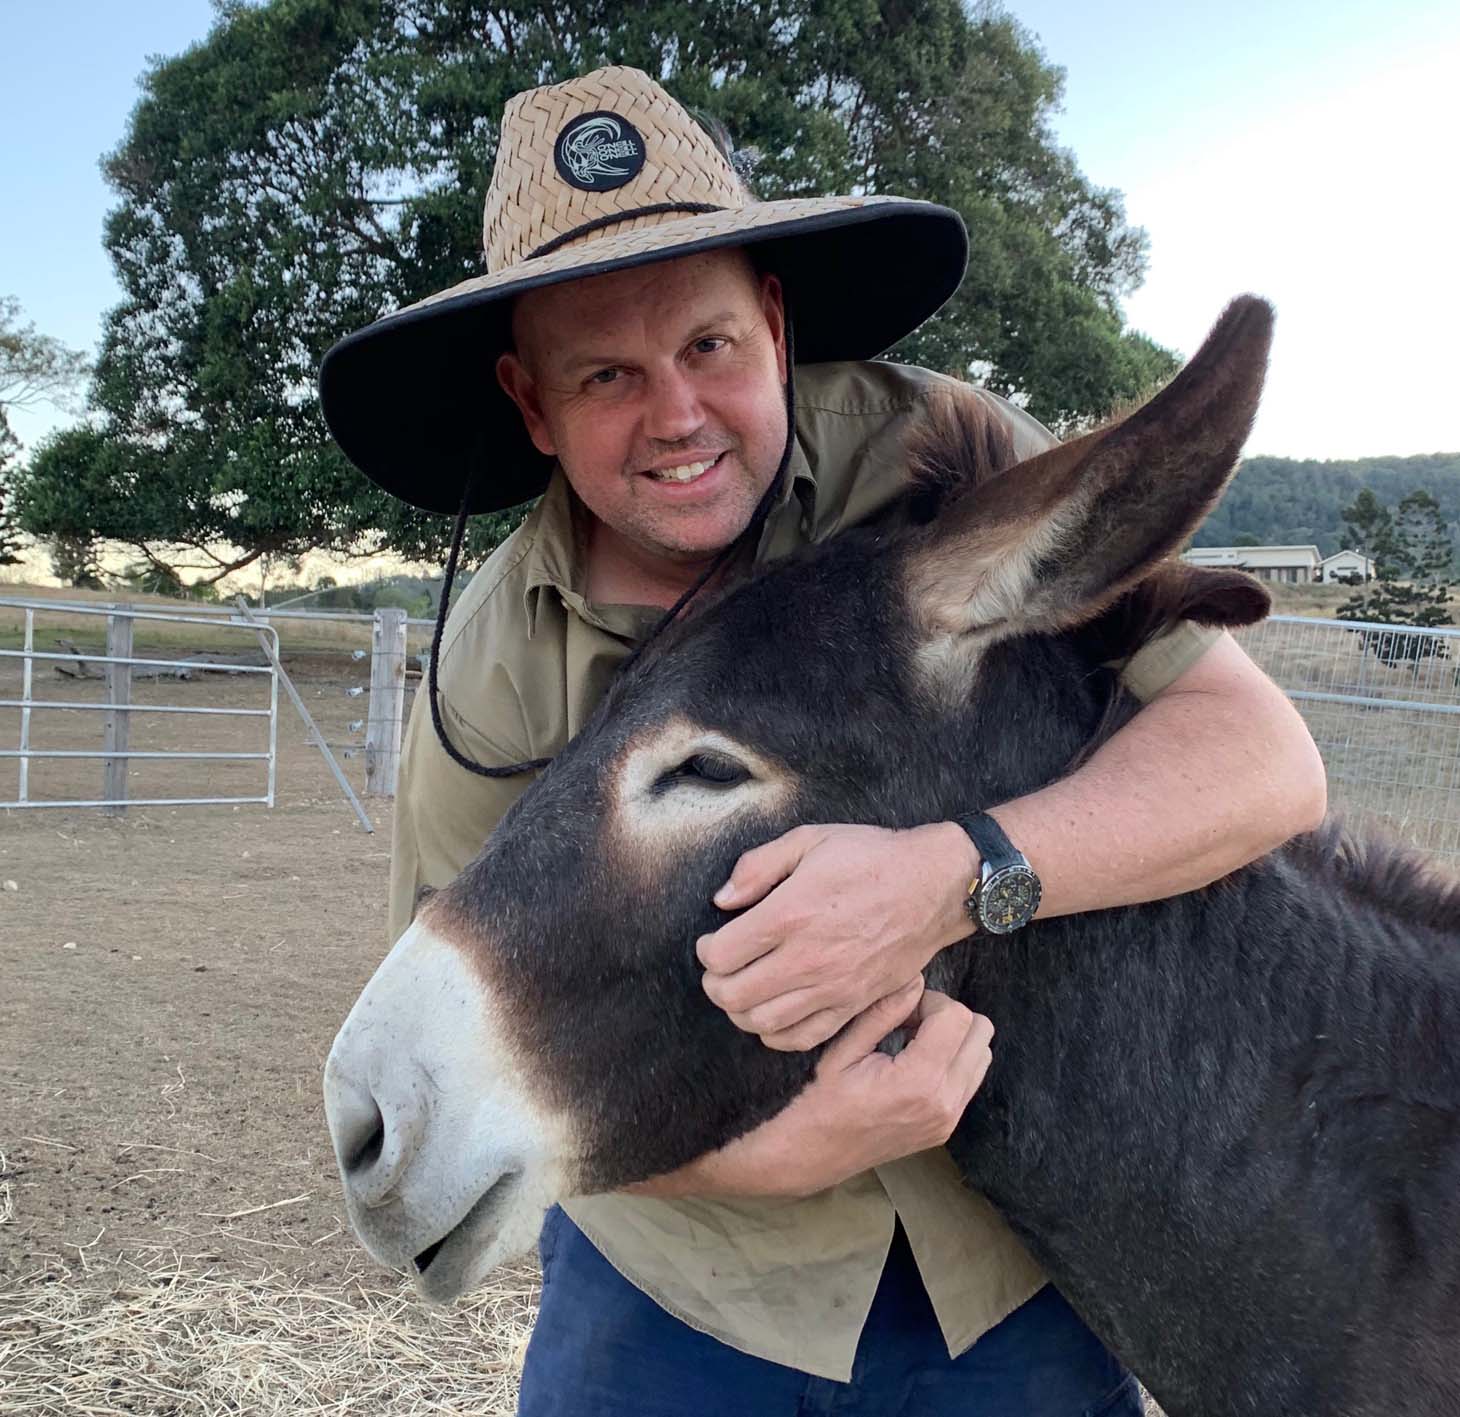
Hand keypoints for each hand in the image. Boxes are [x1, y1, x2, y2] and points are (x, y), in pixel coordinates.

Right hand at [626, 981, 994, 1199]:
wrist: (809, 1156)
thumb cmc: (816, 1100)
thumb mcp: (841, 1050)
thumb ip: (882, 1013)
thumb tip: (914, 981)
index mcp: (918, 1082)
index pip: (956, 1017)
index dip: (930, 1002)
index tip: (900, 1010)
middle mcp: (943, 1104)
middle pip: (981, 1032)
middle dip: (947, 1016)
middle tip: (908, 1021)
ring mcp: (947, 1121)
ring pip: (982, 1054)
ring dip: (952, 1038)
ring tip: (910, 1042)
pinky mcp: (945, 1129)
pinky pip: (970, 1078)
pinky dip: (951, 1060)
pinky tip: (913, 1062)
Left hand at [697, 822, 976, 1049]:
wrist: (934, 886)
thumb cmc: (872, 857)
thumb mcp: (809, 839)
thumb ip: (758, 866)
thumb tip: (723, 899)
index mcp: (790, 914)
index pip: (721, 955)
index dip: (706, 950)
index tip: (712, 941)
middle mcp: (807, 958)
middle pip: (734, 996)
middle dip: (715, 984)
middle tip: (720, 968)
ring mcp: (832, 987)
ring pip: (762, 1023)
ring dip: (740, 1011)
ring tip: (743, 989)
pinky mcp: (854, 1004)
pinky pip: (802, 1037)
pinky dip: (776, 1034)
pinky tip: (772, 1014)